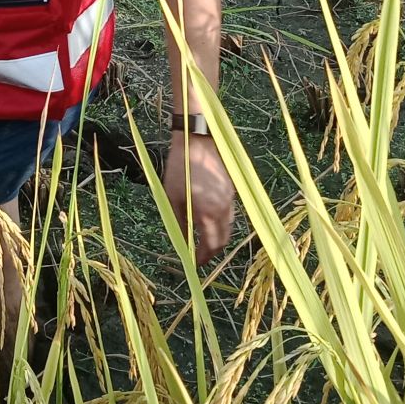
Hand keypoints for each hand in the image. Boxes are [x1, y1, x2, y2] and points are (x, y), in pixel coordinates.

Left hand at [162, 132, 233, 263]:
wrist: (197, 139)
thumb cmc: (180, 168)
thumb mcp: (172, 198)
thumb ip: (178, 223)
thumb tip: (182, 243)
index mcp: (208, 213)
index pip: (211, 245)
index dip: (204, 257)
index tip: (195, 264)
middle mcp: (224, 209)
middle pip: (223, 238)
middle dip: (212, 250)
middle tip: (199, 254)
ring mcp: (231, 199)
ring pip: (228, 226)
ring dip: (218, 236)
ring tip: (203, 239)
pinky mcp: (232, 190)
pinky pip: (229, 214)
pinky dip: (221, 223)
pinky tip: (209, 220)